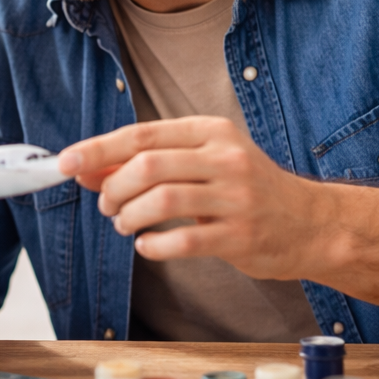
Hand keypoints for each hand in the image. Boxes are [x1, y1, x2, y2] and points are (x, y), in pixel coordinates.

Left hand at [57, 117, 331, 279]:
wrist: (312, 223)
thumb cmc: (247, 190)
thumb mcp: (203, 162)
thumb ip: (149, 163)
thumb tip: (87, 168)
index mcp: (211, 132)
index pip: (142, 134)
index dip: (98, 149)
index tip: (66, 162)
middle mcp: (225, 158)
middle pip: (148, 165)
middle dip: (113, 188)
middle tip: (106, 205)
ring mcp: (235, 197)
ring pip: (162, 200)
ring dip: (129, 216)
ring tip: (125, 224)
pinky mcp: (240, 235)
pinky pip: (183, 241)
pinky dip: (154, 246)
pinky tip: (148, 245)